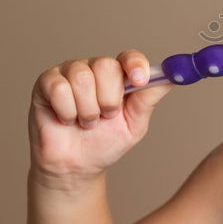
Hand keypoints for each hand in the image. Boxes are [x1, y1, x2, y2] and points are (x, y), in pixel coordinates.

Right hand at [28, 49, 173, 183]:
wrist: (76, 166)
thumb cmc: (106, 143)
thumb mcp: (135, 122)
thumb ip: (150, 97)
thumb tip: (173, 77)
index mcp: (119, 76)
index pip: (129, 57)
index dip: (135, 65)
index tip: (140, 80)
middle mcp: (95, 69)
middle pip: (106, 65)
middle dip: (109, 98)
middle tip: (106, 116)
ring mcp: (70, 73)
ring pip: (82, 77)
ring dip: (88, 109)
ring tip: (86, 122)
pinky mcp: (46, 83)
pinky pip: (59, 87)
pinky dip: (67, 110)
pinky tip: (67, 119)